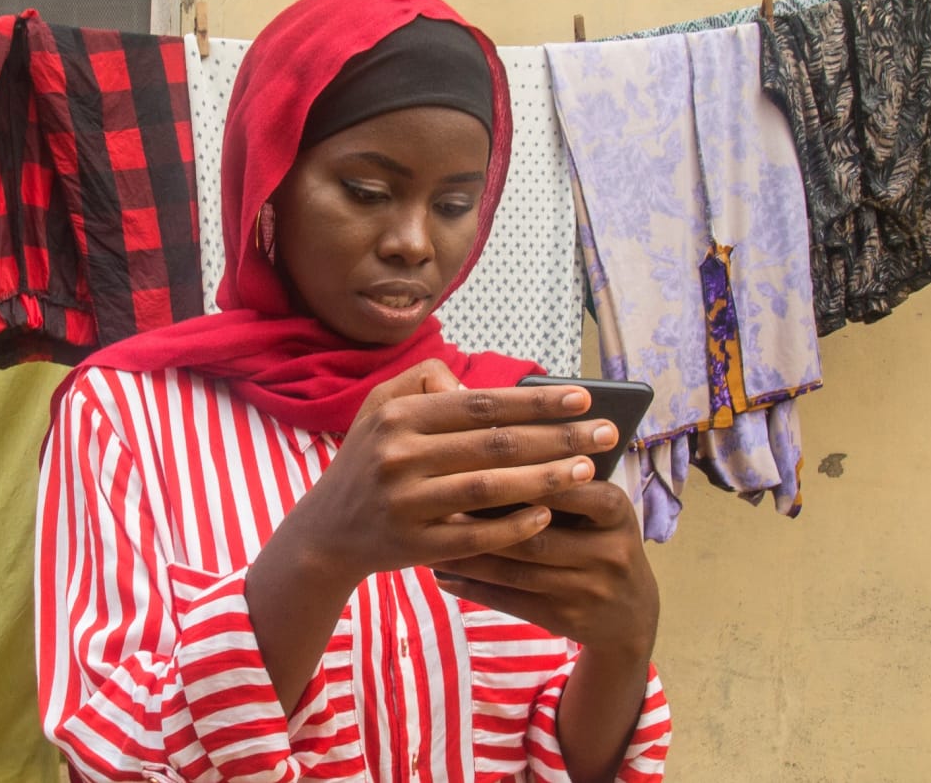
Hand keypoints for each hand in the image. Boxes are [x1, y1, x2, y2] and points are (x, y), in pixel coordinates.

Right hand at [269, 359, 619, 588]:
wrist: (325, 533)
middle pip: (494, 444)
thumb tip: (473, 385)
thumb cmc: (366, 463)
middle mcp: (398, 457)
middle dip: (558, 437)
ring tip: (588, 472)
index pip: (481, 404)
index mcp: (397, 417)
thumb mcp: (377, 410)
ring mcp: (405, 504)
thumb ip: (421, 383)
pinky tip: (549, 515)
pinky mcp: (413, 546)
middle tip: (605, 434)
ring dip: (545, 479)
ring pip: (490, 488)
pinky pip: (474, 535)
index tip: (582, 398)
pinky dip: (514, 525)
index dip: (535, 401)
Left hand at [433, 479, 658, 659]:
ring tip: (427, 542)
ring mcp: (588, 589)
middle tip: (433, 505)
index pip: (567, 488)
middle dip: (480, 521)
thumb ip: (557, 481)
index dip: (519, 477)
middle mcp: (607, 551)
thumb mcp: (597, 508)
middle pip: (534, 533)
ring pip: (515, 571)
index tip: (469, 464)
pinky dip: (473, 589)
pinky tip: (442, 576)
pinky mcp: (566, 619)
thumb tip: (487, 447)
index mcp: (615, 510)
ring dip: (467, 557)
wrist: (630, 613)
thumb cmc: (598, 540)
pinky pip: (510, 602)